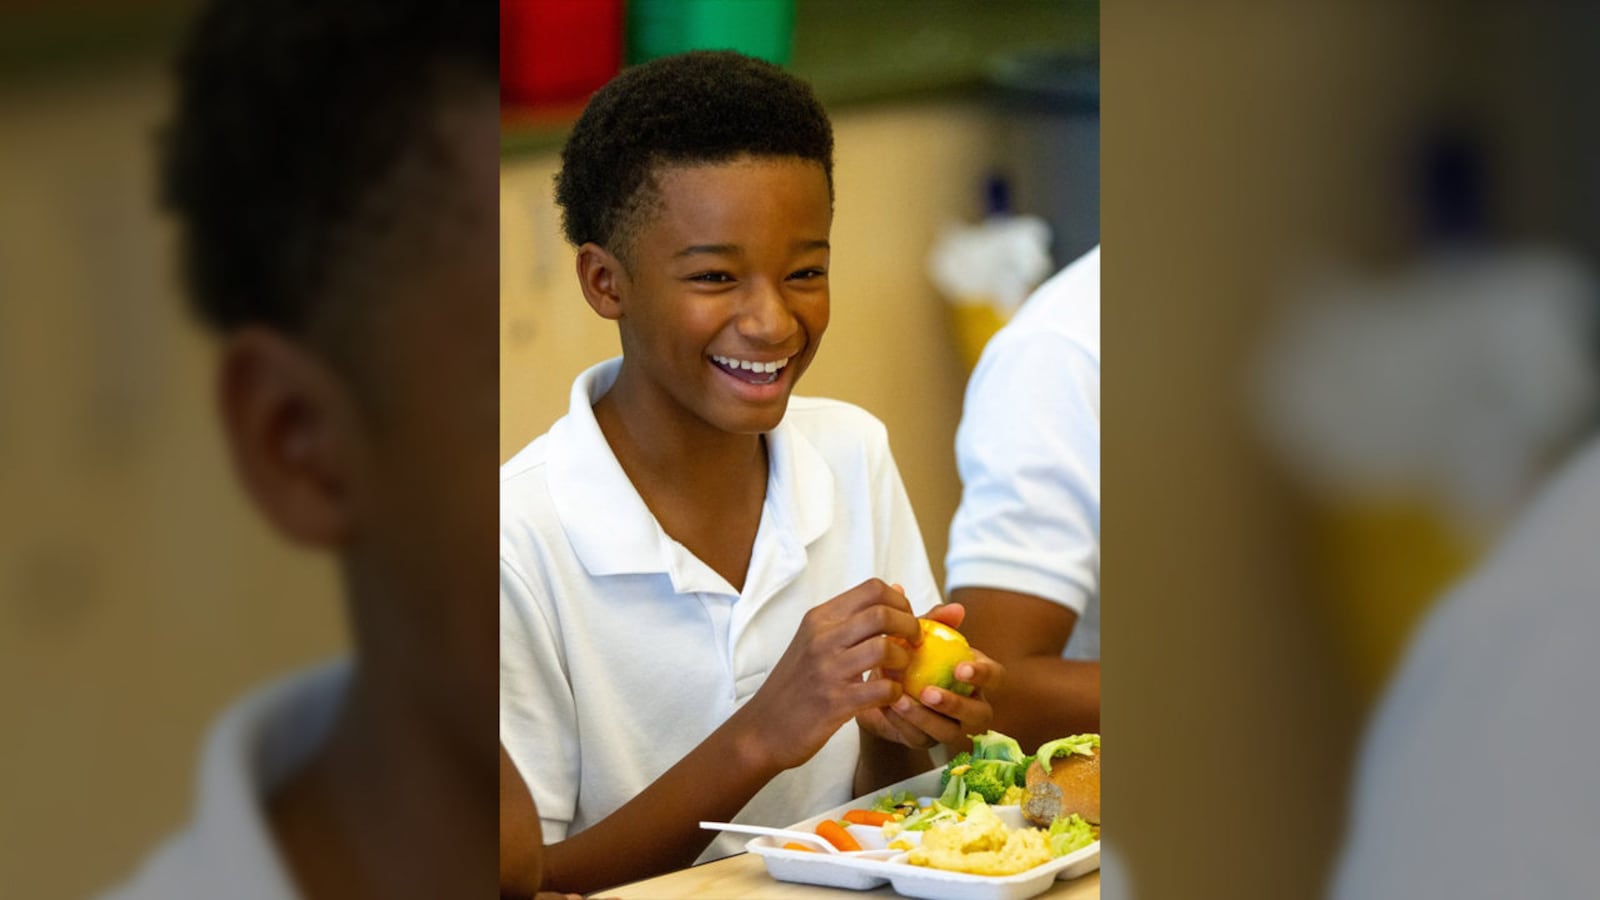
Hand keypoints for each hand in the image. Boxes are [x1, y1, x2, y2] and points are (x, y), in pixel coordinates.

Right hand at [735, 579, 922, 770]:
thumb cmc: (795, 685)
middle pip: (882, 613)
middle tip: (914, 642)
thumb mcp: (815, 641)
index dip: (900, 602)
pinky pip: (882, 689)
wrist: (762, 729)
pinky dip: (896, 692)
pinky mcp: (835, 702)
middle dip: (910, 626)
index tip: (906, 619)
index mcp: (819, 618)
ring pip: (885, 648)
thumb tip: (896, 589)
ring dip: (904, 660)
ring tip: (902, 670)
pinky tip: (892, 696)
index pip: (872, 589)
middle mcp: (822, 638)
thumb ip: (853, 617)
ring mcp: (828, 670)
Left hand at [857, 602, 1005, 748]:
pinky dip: (902, 724)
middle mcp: (971, 706)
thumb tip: (956, 609)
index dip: (983, 675)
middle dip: (956, 705)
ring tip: (900, 700)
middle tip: (929, 693)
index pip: (995, 678)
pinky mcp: (925, 741)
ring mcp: (950, 728)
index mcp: (977, 677)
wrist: (880, 681)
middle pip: (980, 715)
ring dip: (924, 718)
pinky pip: (919, 738)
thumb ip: (936, 621)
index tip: (961, 667)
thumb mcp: (920, 635)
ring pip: (948, 733)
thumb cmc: (912, 654)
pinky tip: (887, 707)